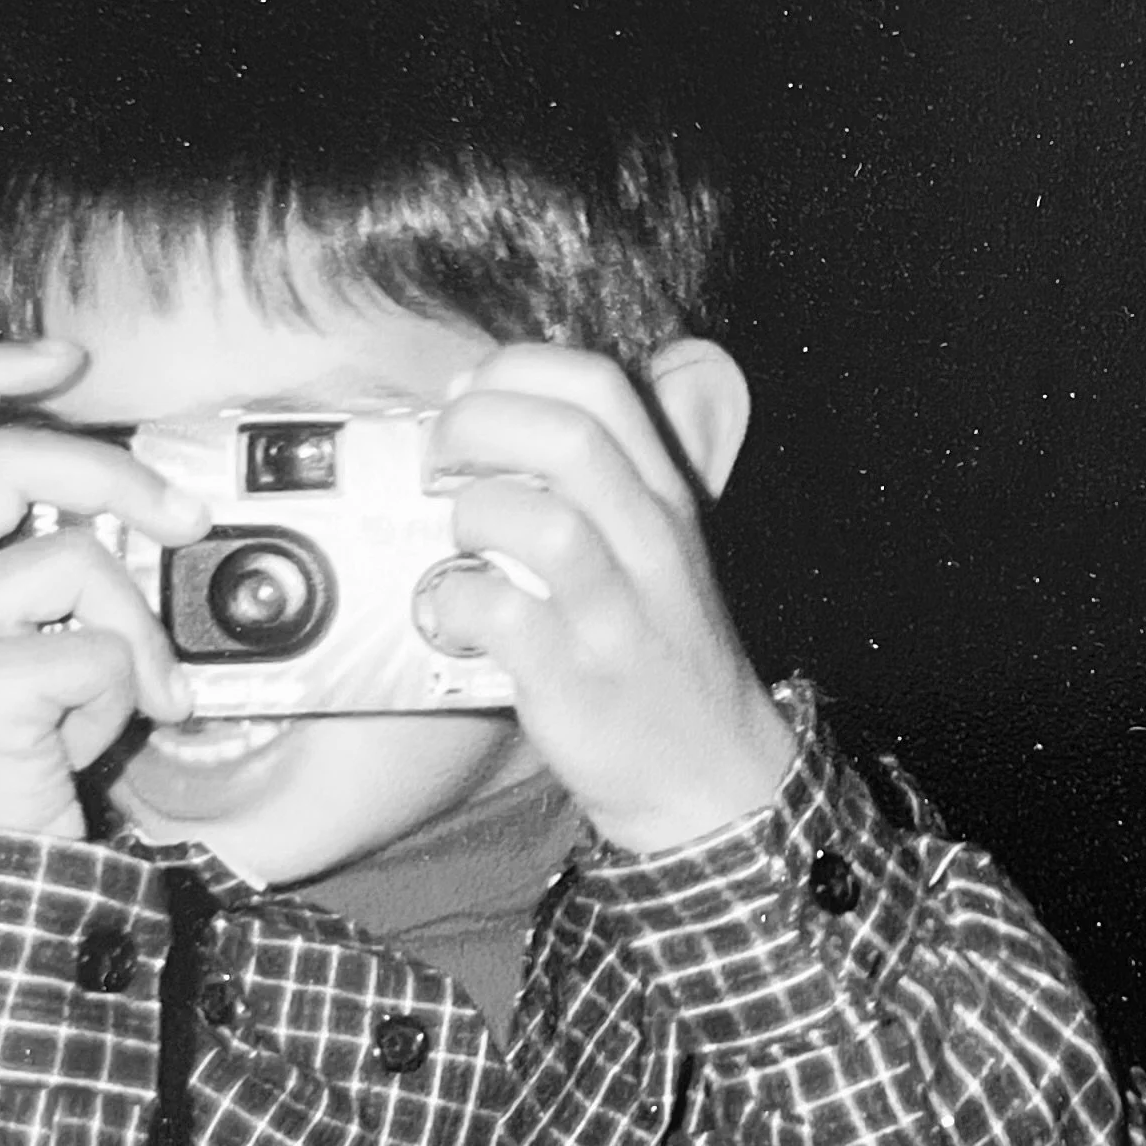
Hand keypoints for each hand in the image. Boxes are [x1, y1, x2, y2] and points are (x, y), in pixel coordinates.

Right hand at [0, 339, 209, 839]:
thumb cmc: (8, 759)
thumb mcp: (22, 642)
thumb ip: (47, 564)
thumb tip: (145, 509)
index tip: (70, 356)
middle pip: (8, 458)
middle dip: (118, 473)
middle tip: (183, 517)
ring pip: (74, 558)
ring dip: (135, 629)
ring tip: (137, 691)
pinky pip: (97, 648)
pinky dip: (127, 692)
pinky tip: (100, 737)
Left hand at [421, 342, 795, 852]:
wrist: (708, 775)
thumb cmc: (656, 651)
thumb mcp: (652, 546)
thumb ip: (594, 477)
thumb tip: (491, 408)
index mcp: (664, 497)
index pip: (599, 386)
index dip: (515, 370)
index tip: (465, 394)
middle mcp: (648, 543)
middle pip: (567, 436)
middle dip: (478, 425)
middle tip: (438, 458)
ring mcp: (615, 613)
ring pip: (542, 521)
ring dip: (473, 515)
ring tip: (457, 541)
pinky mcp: (574, 679)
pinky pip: (503, 615)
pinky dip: (457, 602)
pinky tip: (452, 610)